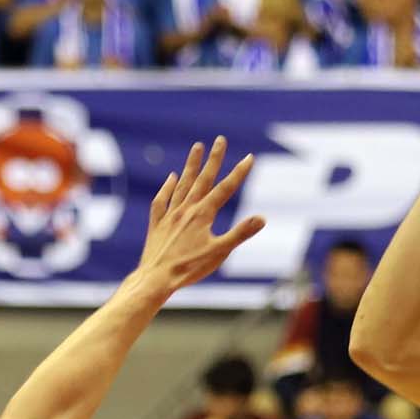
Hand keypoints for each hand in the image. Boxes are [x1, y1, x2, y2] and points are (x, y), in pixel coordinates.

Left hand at [136, 137, 263, 294]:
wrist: (156, 278)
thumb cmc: (189, 268)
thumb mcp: (219, 252)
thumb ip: (240, 233)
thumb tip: (262, 218)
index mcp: (203, 214)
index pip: (225, 189)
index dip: (239, 173)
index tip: (249, 157)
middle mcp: (186, 209)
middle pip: (203, 179)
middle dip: (214, 159)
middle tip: (220, 140)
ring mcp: (170, 215)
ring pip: (182, 184)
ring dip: (191, 165)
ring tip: (197, 147)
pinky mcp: (158, 224)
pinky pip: (162, 200)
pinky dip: (167, 187)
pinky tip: (171, 177)